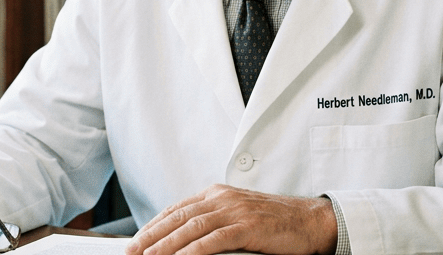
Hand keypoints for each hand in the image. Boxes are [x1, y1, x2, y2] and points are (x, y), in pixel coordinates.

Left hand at [124, 184, 336, 254]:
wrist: (310, 221)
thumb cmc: (275, 222)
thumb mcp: (238, 215)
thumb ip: (213, 222)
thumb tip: (184, 239)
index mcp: (217, 193)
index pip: (177, 209)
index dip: (154, 225)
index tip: (136, 240)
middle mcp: (223, 198)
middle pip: (178, 217)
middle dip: (151, 235)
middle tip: (132, 251)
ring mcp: (235, 210)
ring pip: (191, 227)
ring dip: (165, 244)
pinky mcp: (248, 226)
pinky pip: (215, 239)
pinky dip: (193, 250)